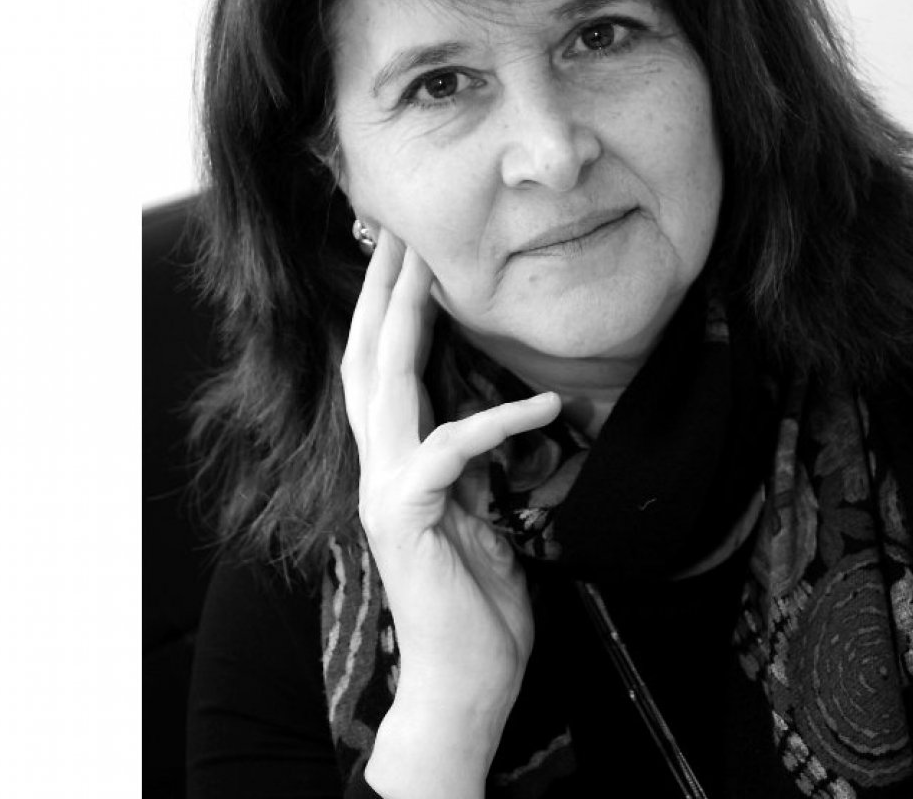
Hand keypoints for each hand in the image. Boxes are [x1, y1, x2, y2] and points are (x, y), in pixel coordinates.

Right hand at [341, 228, 560, 790]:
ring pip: (386, 384)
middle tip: (399, 228)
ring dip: (408, 321)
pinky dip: (497, 421)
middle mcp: (378, 467)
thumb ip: (480, 466)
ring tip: (437, 271)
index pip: (383, 369)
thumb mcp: (486, 516)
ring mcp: (385, 490)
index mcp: (396, 463)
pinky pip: (451, 449)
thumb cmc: (480, 607)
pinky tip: (545, 403)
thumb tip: (502, 413)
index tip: (409, 251)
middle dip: (383, 289)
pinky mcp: (408, 517)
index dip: (389, 308)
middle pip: (367, 357)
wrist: (465, 684)